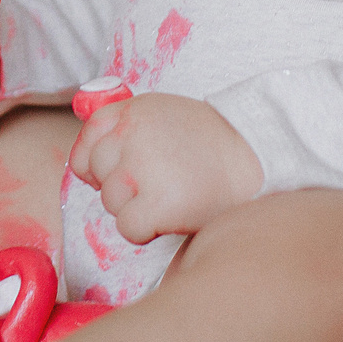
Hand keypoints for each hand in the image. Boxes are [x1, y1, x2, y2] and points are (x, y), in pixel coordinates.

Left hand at [67, 93, 262, 243]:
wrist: (258, 157)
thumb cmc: (211, 142)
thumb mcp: (164, 115)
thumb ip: (126, 128)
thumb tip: (84, 165)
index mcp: (132, 110)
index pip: (87, 144)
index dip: (96, 166)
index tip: (119, 175)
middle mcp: (130, 134)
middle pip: (98, 176)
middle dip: (122, 188)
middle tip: (160, 184)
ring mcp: (141, 168)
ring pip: (111, 203)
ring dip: (135, 208)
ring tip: (171, 196)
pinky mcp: (157, 203)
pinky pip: (128, 228)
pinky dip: (146, 231)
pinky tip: (171, 216)